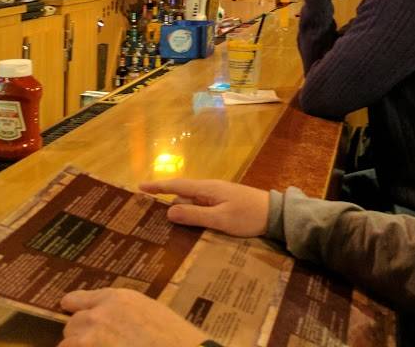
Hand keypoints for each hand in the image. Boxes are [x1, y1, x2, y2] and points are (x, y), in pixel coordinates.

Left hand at [59, 288, 205, 346]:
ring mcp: (88, 342)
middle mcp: (96, 317)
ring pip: (68, 346)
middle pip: (71, 327)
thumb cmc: (172, 337)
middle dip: (80, 337)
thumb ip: (121, 313)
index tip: (71, 313)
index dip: (74, 309)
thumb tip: (108, 323)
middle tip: (99, 344)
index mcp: (114, 299)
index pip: (76, 300)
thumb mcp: (148, 312)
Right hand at [140, 179, 269, 236]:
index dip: (157, 187)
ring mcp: (216, 197)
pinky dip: (190, 215)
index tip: (139, 188)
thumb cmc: (248, 216)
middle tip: (145, 216)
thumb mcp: (220, 219)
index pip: (176, 186)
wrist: (275, 214)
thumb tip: (168, 211)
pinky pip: (200, 208)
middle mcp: (209, 190)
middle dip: (164, 203)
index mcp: (207, 189)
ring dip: (178, 212)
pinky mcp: (223, 204)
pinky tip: (186, 228)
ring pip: (191, 203)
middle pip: (181, 195)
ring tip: (161, 228)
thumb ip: (195, 215)